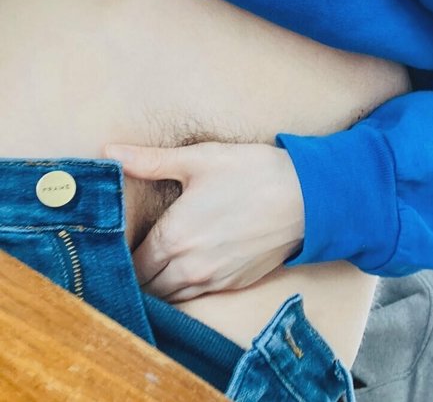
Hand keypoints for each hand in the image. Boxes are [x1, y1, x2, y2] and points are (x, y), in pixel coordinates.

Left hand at [104, 141, 303, 301]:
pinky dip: (185, 289)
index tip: (118, 246)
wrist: (306, 198)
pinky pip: (198, 297)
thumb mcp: (198, 160)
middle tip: (134, 255)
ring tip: (156, 267)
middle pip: (148, 285)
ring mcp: (214, 279)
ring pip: (171, 296)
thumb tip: (110, 152)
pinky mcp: (235, 284)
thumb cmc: (251, 174)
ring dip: (159, 285)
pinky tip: (186, 270)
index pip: (132, 263)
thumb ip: (149, 161)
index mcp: (174, 237)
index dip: (120, 257)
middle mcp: (190, 267)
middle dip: (137, 274)